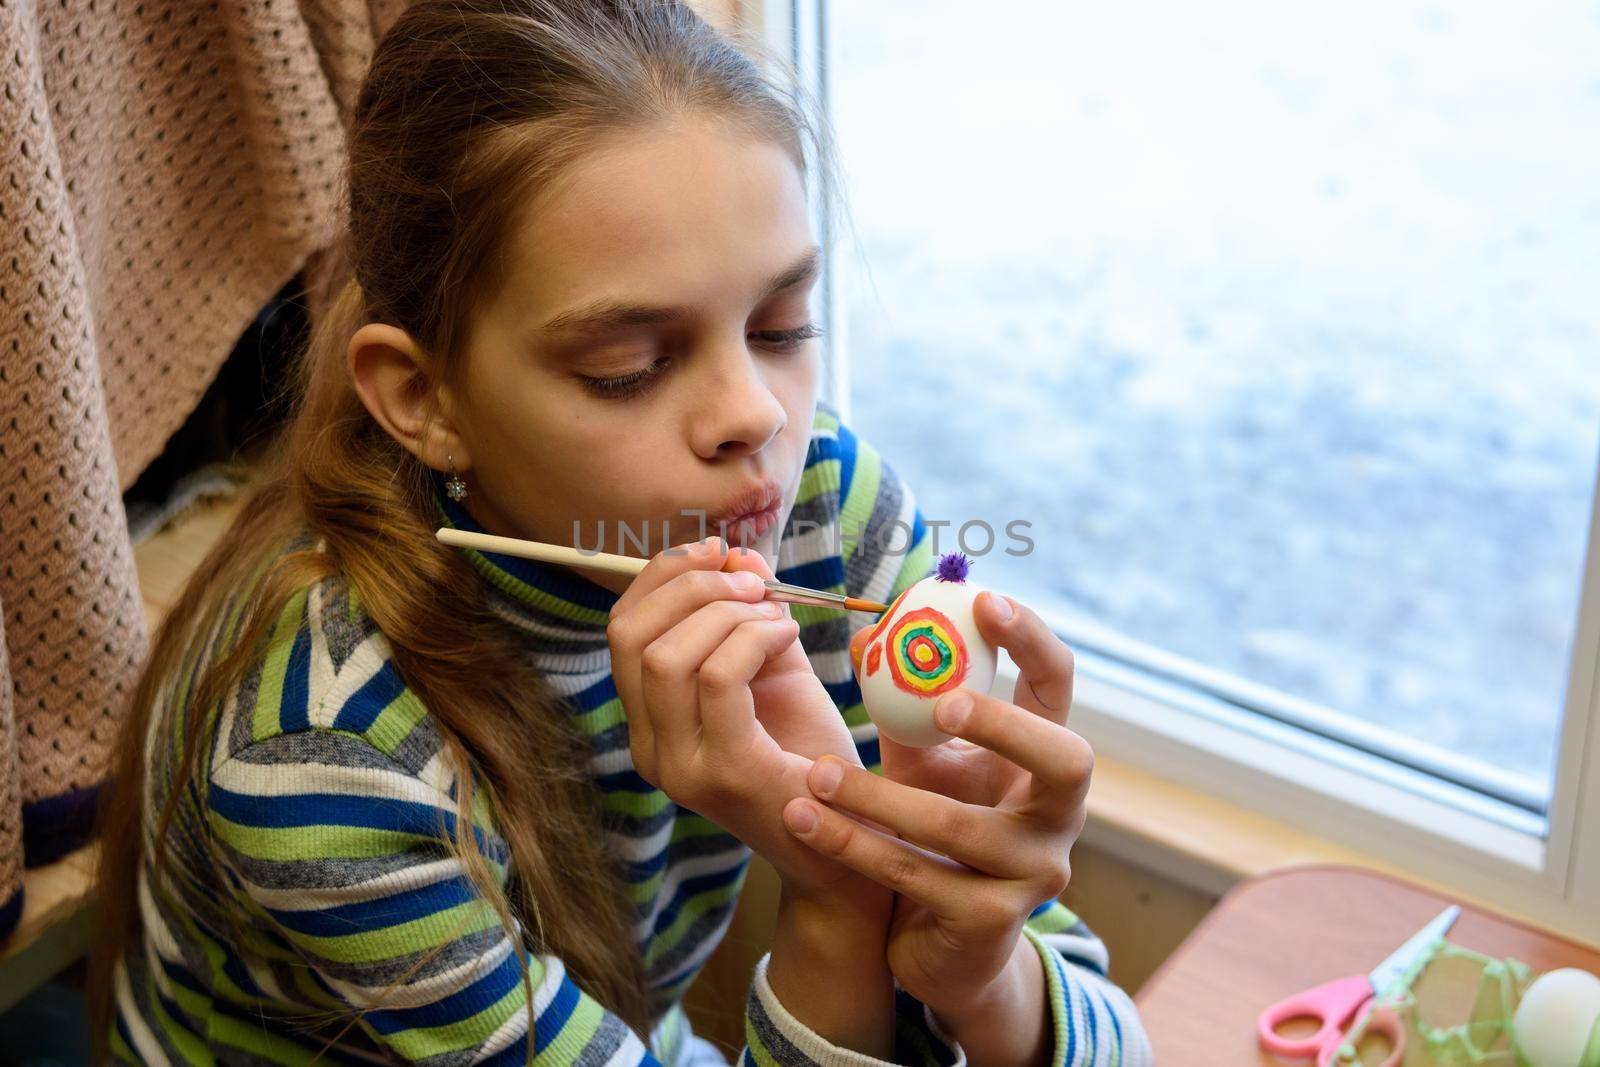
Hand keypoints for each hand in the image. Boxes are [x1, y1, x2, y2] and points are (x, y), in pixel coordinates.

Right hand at [606, 536, 893, 911]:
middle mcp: (649, 748)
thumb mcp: (771, 670)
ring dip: (727, 612)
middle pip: (631, 634)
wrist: (853, 840)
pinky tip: (785, 637)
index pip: (622, 630)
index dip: (663, 576)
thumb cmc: (812, 753)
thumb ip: (748, 617)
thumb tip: (734, 555)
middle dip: (691, 586)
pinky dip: (753, 637)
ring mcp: (679, 766)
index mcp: (649, 724)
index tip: (716, 552)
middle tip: (751, 581)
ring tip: (775, 615)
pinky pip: (718, 676)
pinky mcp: (722, 771)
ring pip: (668, 654)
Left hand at [780, 590, 1089, 1016]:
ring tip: (817, 773)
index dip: (1031, 641)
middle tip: (940, 703)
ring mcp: (1032, 874)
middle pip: (1064, 760)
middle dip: (1004, 724)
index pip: (1058, 687)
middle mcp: (1058, 817)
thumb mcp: (923, 762)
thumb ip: (904, 704)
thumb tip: (863, 635)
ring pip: (960, 828)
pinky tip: (804, 820)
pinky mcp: (990, 923)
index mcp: (1044, 761)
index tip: (984, 600)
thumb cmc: (933, 829)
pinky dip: (853, 845)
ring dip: (879, 798)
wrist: (942, 945)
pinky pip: (915, 875)